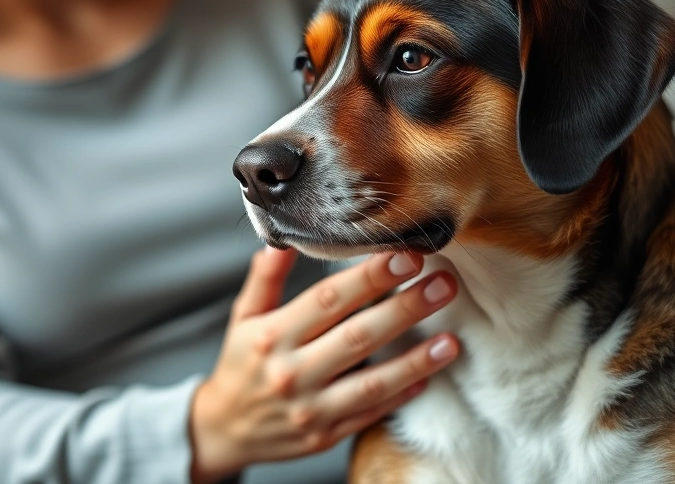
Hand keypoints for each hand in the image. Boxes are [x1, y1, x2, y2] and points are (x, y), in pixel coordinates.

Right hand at [189, 247, 458, 482]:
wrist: (224, 429)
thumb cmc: (240, 365)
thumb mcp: (243, 316)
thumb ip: (265, 278)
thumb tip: (283, 239)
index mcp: (272, 336)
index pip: (327, 300)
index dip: (369, 278)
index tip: (405, 256)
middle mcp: (292, 373)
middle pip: (358, 336)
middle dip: (405, 308)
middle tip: (443, 284)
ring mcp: (310, 409)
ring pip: (372, 383)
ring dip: (415, 360)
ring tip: (450, 340)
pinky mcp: (325, 436)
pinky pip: (370, 413)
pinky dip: (401, 394)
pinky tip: (428, 373)